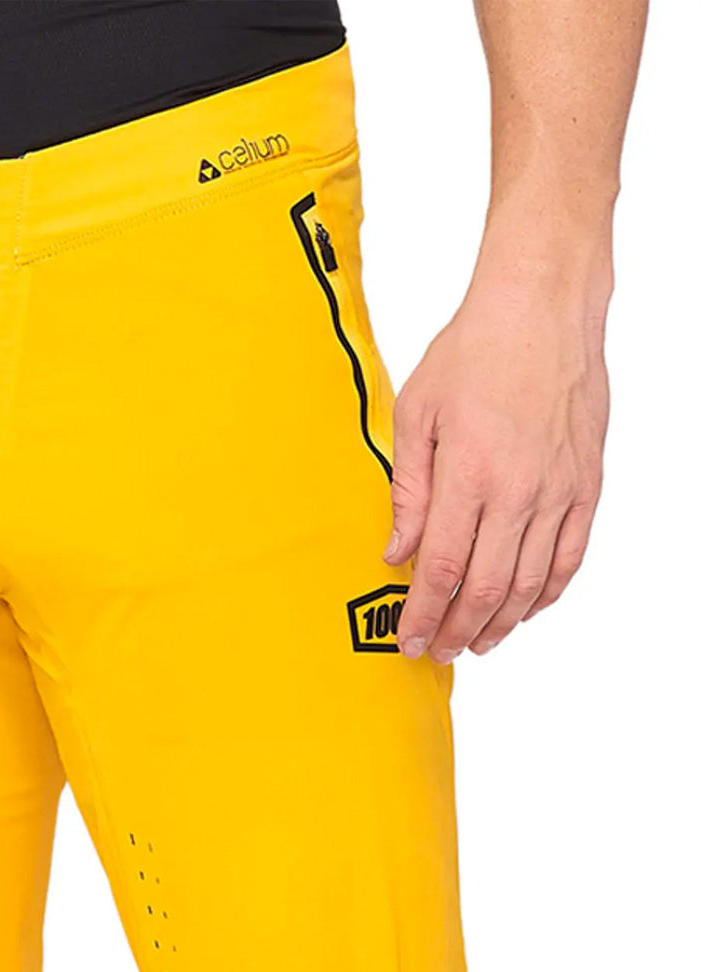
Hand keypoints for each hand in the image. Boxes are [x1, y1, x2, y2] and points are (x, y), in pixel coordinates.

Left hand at [385, 251, 608, 661]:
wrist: (542, 309)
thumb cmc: (472, 354)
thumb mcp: (413, 415)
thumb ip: (406, 491)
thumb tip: (394, 552)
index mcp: (467, 474)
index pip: (439, 568)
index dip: (423, 614)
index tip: (410, 641)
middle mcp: (517, 491)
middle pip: (484, 588)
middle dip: (457, 630)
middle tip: (437, 652)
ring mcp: (557, 491)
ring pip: (529, 583)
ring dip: (500, 623)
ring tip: (476, 643)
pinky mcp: (586, 485)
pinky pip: (569, 556)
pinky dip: (546, 592)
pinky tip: (524, 609)